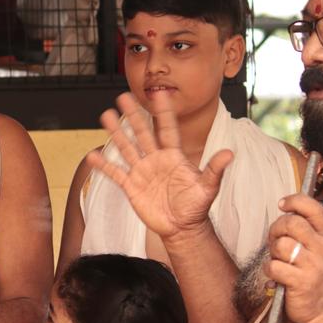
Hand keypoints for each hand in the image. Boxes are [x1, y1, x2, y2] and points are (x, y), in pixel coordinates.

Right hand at [85, 92, 231, 237]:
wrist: (182, 228)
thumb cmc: (196, 207)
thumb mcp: (208, 188)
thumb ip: (215, 170)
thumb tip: (230, 153)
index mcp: (174, 156)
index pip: (167, 129)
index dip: (163, 112)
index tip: (160, 94)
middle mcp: (156, 159)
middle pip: (143, 133)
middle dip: (134, 115)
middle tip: (124, 97)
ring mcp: (142, 171)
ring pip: (127, 148)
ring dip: (117, 133)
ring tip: (106, 116)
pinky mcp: (132, 186)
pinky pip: (116, 173)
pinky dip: (104, 165)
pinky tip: (93, 156)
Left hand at [263, 193, 322, 322]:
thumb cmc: (314, 275)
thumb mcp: (315, 250)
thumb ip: (302, 232)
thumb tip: (281, 216)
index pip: (314, 209)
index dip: (296, 201)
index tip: (282, 204)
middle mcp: (322, 249)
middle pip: (292, 223)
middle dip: (276, 229)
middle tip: (275, 240)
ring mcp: (313, 266)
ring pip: (281, 245)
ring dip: (273, 252)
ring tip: (279, 261)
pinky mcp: (302, 283)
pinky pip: (274, 267)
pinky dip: (269, 270)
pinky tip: (276, 276)